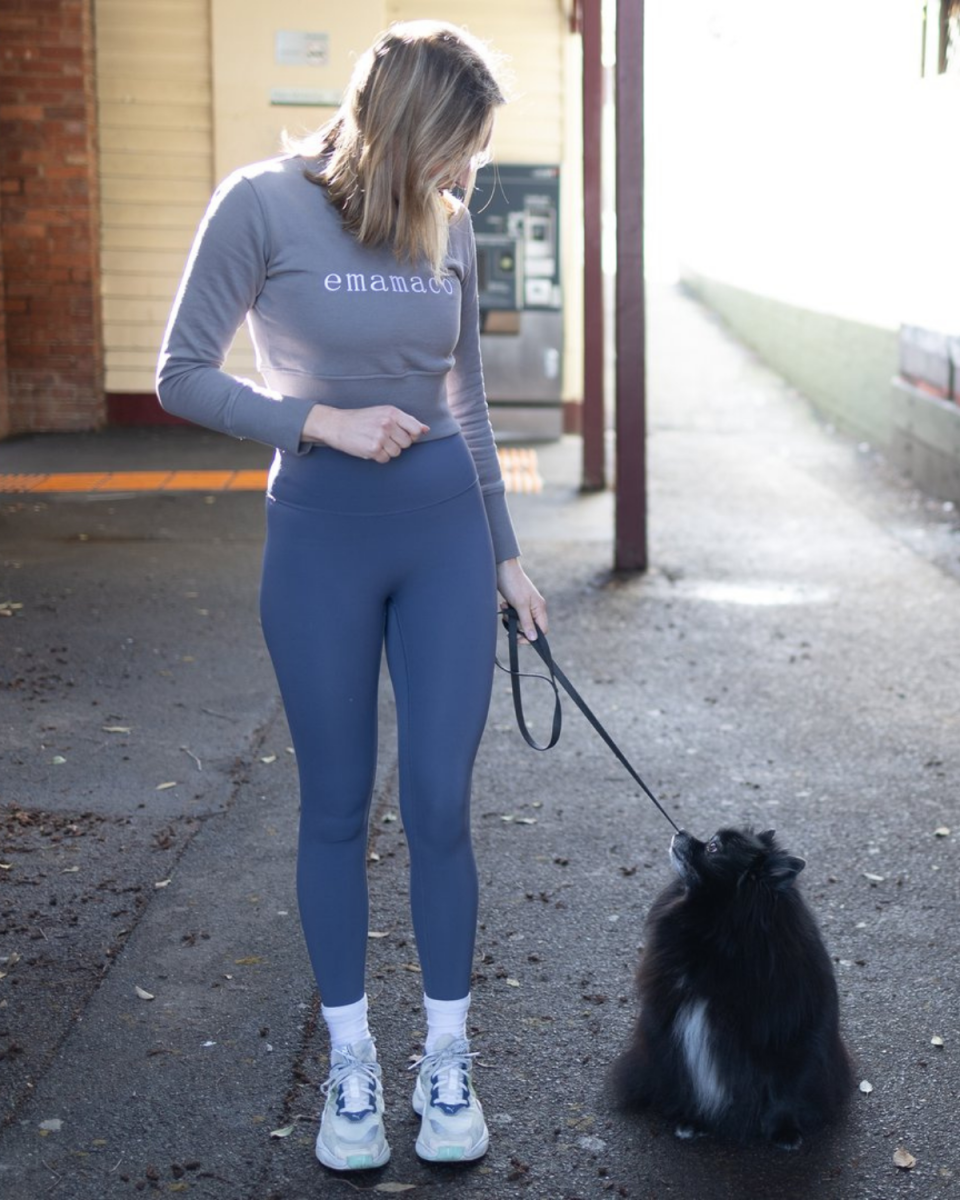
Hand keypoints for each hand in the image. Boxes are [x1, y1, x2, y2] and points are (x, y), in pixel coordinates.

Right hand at [302, 404, 428, 462]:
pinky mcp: (373, 449)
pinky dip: (378, 457)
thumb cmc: (363, 419)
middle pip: (407, 443)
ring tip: (375, 442)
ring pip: (397, 453)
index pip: (415, 430)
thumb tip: (426, 430)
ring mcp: (380, 436)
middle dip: (397, 444)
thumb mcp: (384, 413)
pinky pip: (385, 459)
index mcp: (392, 412)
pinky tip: (369, 448)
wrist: (337, 425)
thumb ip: (406, 421)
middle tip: (383, 438)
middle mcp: (387, 423)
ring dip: (387, 451)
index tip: (400, 434)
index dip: (411, 436)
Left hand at [496, 559, 546, 641]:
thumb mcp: (520, 605)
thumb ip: (527, 622)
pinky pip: (514, 615)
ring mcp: (526, 605)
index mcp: (540, 608)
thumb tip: (534, 638)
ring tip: (505, 608)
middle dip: (518, 626)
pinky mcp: (518, 603)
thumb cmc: (513, 583)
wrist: (502, 568)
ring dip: (511, 619)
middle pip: (530, 627)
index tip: (518, 638)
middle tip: (509, 620)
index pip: (542, 630)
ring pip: (521, 622)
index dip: (531, 637)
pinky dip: (508, 612)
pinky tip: (504, 604)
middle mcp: (535, 607)